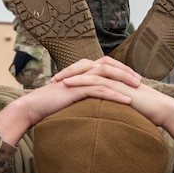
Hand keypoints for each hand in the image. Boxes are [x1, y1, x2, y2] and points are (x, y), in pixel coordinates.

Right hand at [0, 70, 135, 145]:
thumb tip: (92, 101)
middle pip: (109, 65)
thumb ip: (81, 95)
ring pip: (107, 74)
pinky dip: (115, 94)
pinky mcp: (77, 89)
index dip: (120, 70)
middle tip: (140, 81)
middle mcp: (81, 71)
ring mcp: (79, 79)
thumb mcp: (70, 97)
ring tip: (138, 88)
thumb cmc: (50, 104)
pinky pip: (100, 90)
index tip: (133, 79)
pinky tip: (127, 101)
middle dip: (126, 72)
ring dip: (124, 80)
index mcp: (81, 71)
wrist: (32, 107)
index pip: (105, 65)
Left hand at [51, 56, 173, 143]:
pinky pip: (95, 78)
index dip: (74, 75)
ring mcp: (116, 77)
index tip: (59, 84)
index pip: (90, 70)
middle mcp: (114, 74)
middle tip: (52, 79)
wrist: (163, 111)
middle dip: (68, 71)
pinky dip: (80, 79)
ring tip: (55, 80)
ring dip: (70, 73)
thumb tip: (103, 115)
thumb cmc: (147, 111)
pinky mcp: (118, 84)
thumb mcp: (125, 107)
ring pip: (88, 69)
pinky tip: (68, 84)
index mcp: (114, 77)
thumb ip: (114, 106)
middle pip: (86, 65)